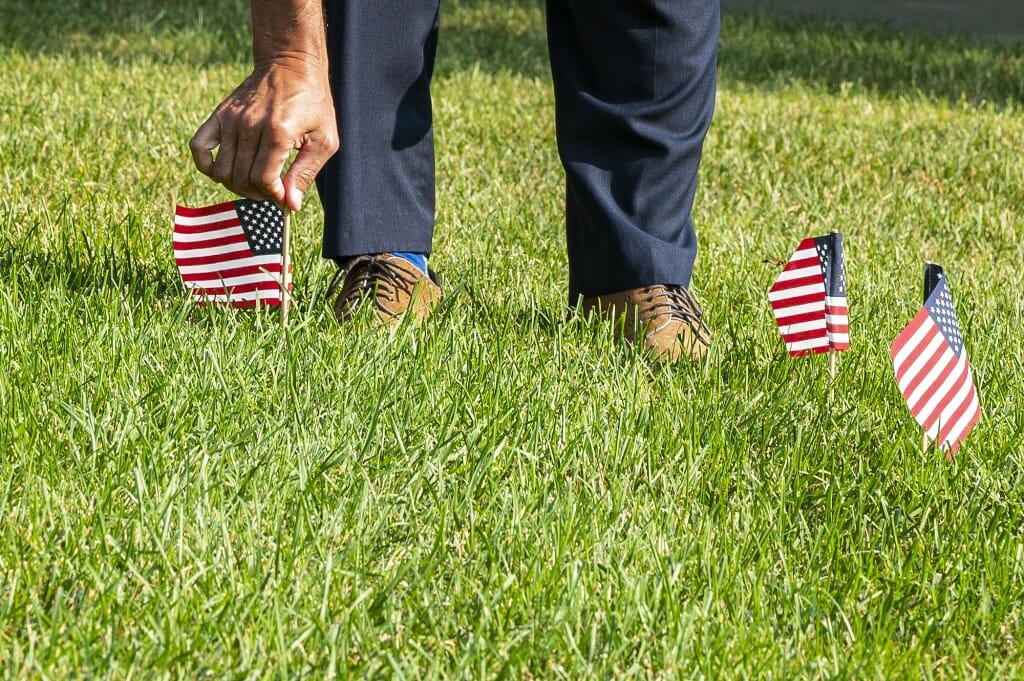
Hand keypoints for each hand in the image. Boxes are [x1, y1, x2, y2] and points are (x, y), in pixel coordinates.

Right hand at [189, 56, 338, 211]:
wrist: (290, 65)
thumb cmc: (312, 103)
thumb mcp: (324, 139)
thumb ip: (306, 173)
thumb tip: (290, 204)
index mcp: (277, 133)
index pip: (263, 181)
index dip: (274, 197)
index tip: (284, 197)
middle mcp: (249, 126)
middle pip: (242, 179)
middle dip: (258, 194)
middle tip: (272, 191)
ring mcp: (231, 120)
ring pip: (222, 171)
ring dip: (237, 186)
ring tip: (255, 182)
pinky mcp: (219, 115)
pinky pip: (198, 148)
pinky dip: (207, 166)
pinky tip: (225, 170)